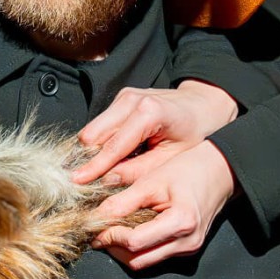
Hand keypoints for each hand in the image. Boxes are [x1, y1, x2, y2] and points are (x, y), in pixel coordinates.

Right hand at [73, 80, 237, 184]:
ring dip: (91, 151)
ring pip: (92, 128)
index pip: (113, 145)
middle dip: (86, 159)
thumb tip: (107, 182)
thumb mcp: (171, 159)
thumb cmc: (194, 133)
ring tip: (94, 172)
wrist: (203, 105)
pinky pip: (101, 124)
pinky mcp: (120, 98)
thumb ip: (138, 171)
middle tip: (82, 181)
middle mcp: (131, 100)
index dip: (93, 166)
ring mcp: (124, 96)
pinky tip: (108, 156)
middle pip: (93, 134)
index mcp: (149, 112)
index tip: (76, 182)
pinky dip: (100, 142)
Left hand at [89, 139, 236, 268]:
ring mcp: (189, 248)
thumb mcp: (153, 180)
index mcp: (181, 224)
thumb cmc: (189, 169)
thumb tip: (97, 216)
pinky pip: (156, 255)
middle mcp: (187, 243)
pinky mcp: (187, 247)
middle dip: (114, 248)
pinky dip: (139, 247)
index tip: (92, 225)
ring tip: (109, 231)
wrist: (221, 171)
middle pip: (138, 260)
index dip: (110, 235)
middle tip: (96, 231)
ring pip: (145, 261)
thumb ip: (124, 200)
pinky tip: (128, 231)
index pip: (135, 242)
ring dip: (124, 250)